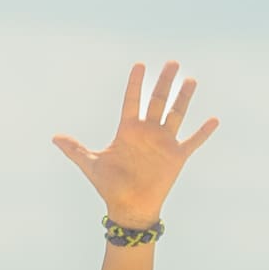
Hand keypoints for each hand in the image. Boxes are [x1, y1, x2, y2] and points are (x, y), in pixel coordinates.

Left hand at [52, 62, 217, 227]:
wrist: (128, 207)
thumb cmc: (110, 186)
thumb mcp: (91, 164)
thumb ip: (76, 149)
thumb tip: (55, 137)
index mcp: (127, 130)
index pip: (132, 100)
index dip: (135, 83)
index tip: (139, 64)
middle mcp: (147, 132)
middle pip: (157, 101)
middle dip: (164, 82)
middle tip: (172, 62)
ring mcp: (163, 143)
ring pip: (176, 114)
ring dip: (183, 98)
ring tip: (190, 80)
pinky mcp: (176, 156)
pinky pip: (193, 141)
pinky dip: (203, 132)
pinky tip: (213, 119)